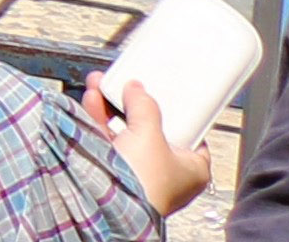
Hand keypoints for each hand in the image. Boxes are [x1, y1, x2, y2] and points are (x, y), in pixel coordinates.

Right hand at [88, 79, 213, 218]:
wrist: (111, 202)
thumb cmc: (146, 183)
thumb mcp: (151, 132)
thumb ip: (145, 106)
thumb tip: (138, 91)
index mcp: (192, 170)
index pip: (192, 135)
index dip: (178, 113)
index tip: (164, 96)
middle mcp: (167, 174)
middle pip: (154, 130)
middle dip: (136, 106)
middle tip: (130, 88)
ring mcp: (139, 173)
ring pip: (128, 133)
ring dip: (114, 108)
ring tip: (106, 86)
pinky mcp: (114, 172)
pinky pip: (109, 140)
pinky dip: (101, 120)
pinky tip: (95, 100)